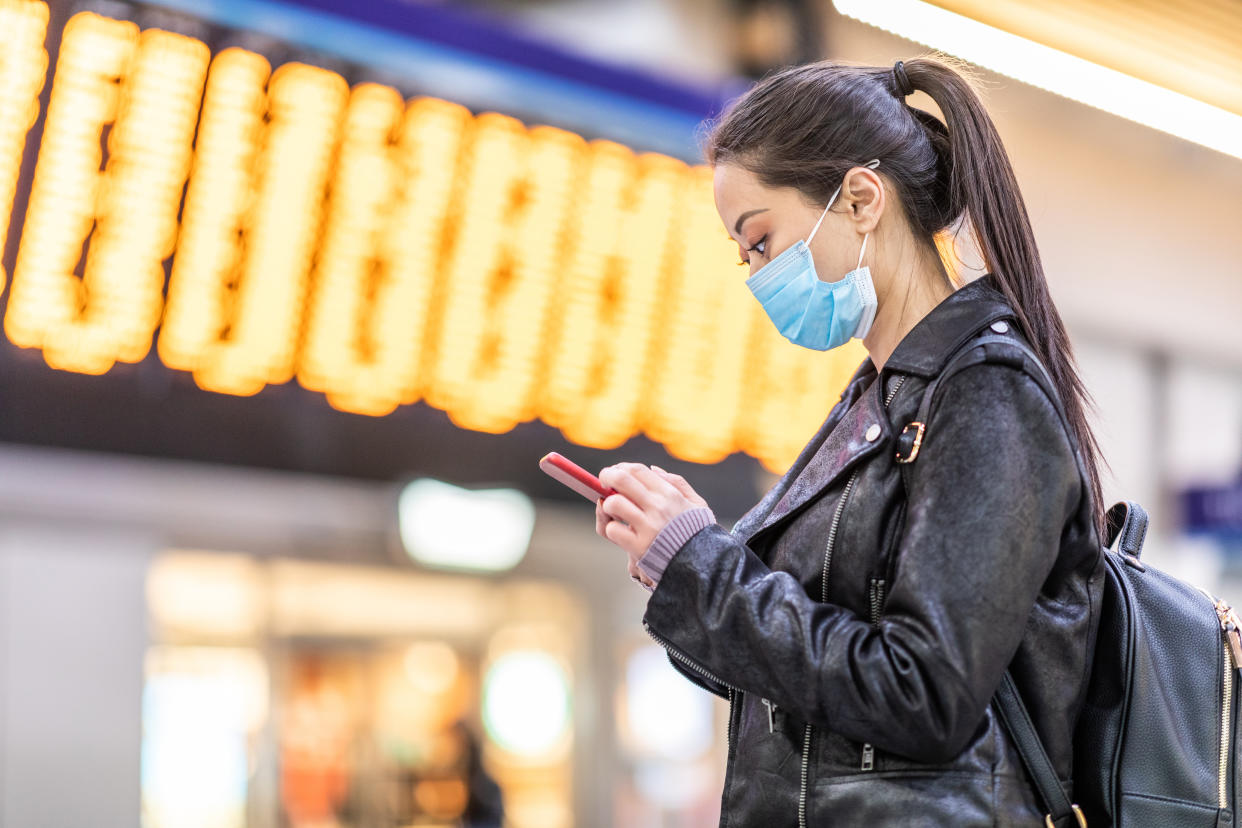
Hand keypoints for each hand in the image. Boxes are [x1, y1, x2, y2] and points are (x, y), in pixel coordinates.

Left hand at [594, 462, 708, 584]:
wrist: (702, 565)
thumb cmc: (697, 533)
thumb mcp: (696, 503)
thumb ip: (677, 482)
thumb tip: (653, 469)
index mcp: (669, 494)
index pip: (638, 470)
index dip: (621, 467)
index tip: (615, 471)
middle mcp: (657, 507)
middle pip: (621, 480)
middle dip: (606, 476)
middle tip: (602, 483)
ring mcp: (647, 527)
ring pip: (613, 504)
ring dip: (607, 505)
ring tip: (612, 510)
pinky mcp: (638, 547)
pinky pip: (612, 530)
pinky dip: (611, 529)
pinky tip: (619, 530)